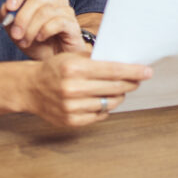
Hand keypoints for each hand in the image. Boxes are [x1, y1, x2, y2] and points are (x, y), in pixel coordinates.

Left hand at [0, 0, 85, 59]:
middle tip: (15, 35)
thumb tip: (5, 9)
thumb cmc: (37, 43)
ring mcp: (66, 11)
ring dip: (31, 29)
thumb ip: (8, 18)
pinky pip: (58, 22)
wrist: (54, 60)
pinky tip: (40, 39)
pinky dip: (45, 31)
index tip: (10, 7)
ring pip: (45, 12)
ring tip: (25, 42)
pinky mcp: (73, 24)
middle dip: (22, 18)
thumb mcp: (16, 31)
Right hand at [24, 52, 152, 126]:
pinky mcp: (71, 121)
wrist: (30, 88)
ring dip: (118, 96)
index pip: (113, 70)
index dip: (133, 72)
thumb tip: (125, 61)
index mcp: (74, 68)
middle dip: (131, 83)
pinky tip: (103, 100)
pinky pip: (100, 115)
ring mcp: (71, 107)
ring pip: (110, 103)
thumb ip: (96, 59)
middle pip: (115, 88)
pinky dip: (105, 108)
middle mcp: (73, 88)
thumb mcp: (72, 56)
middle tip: (138, 80)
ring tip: (119, 89)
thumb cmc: (55, 69)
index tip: (147, 71)